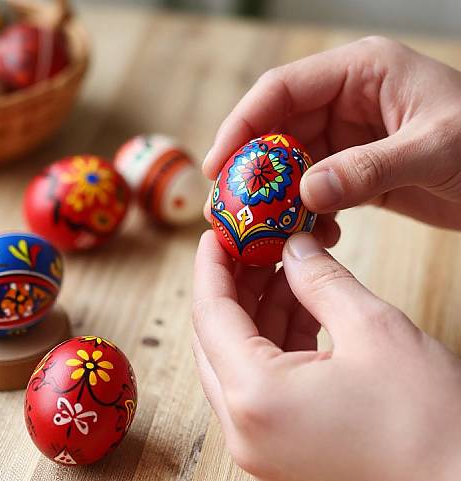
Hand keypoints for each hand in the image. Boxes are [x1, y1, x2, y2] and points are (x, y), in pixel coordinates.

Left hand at [192, 231, 460, 480]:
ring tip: (282, 271)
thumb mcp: (373, 329)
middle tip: (251, 248)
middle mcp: (244, 431)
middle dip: (234, 288)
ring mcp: (260, 447)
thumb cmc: (429, 424)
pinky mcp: (281, 452)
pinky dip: (273, 345)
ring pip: (238, 363)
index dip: (212, 267)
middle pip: (216, 340)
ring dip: (257, 314)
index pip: (211, 315)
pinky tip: (296, 308)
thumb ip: (320, 280)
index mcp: (256, 398)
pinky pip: (260, 387)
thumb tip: (294, 248)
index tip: (216, 235)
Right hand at [203, 37, 460, 230]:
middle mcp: (347, 102)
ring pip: (294, 167)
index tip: (217, 165)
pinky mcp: (355, 172)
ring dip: (275, 198)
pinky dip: (306, 214)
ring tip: (259, 229)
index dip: (242, 125)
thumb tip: (308, 192)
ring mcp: (349, 140)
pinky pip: (316, 192)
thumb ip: (370, 168)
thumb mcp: (434, 148)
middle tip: (227, 206)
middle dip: (251, 170)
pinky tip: (308, 235)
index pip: (281, 90)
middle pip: (278, 132)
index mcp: (359, 73)